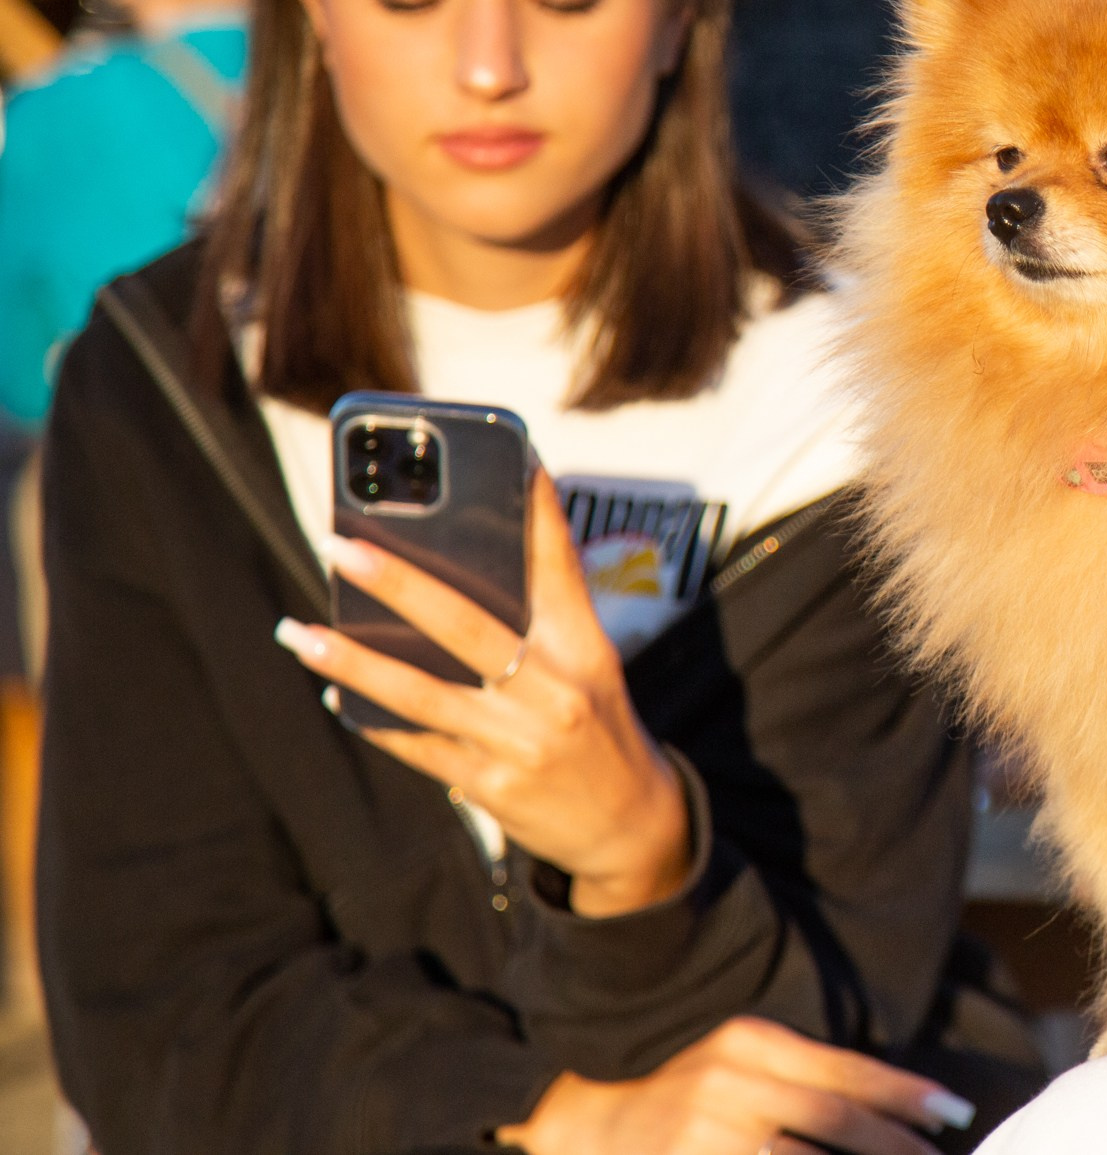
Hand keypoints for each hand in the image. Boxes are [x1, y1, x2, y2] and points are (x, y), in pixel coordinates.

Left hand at [276, 471, 690, 915]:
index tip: (518, 462)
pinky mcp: (491, 786)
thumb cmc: (600, 727)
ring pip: (420, 693)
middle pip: (466, 627)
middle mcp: (555, 692)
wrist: (631, 824)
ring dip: (351, 662)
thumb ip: (546, 620)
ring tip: (296, 632)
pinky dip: (374, 723)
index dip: (540, 515)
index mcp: (586, 649)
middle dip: (397, 583)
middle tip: (340, 547)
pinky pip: (418, 748)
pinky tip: (336, 699)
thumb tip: (473, 568)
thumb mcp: (593, 666)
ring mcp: (521, 743)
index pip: (562, 568)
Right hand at [498, 1016, 974, 1154]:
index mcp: (749, 1044)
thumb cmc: (677, 1092)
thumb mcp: (738, 1064)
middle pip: (836, 1121)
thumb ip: (803, 1077)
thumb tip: (890, 1111)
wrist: (577, 1116)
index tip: (956, 1114)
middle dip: (899, 1147)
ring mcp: (704, 1135)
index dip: (907, 1096)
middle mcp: (730, 1085)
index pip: (845, 1071)